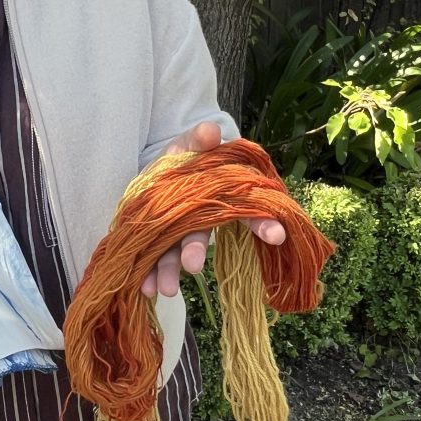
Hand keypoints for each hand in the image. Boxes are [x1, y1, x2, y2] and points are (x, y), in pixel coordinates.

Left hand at [140, 121, 286, 297]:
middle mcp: (199, 218)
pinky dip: (149, 274)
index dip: (261, 222)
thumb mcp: (189, 143)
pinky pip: (154, 259)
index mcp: (216, 196)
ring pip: (176, 253)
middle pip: (202, 236)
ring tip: (164, 289)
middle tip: (192, 267)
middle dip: (196, 251)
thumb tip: (211, 131)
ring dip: (169, 271)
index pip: (245, 210)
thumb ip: (199, 139)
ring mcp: (178, 231)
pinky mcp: (157, 239)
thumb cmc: (184, 157)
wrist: (160, 171)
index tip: (276, 236)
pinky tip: (144, 289)